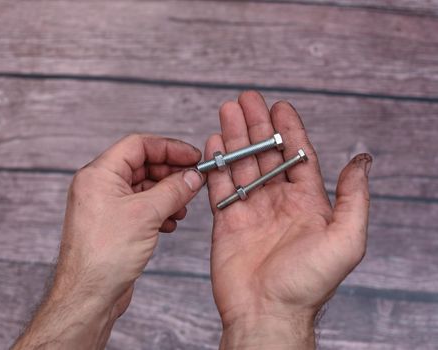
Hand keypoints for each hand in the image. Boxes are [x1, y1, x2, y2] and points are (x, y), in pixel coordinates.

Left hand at [13, 134, 203, 349]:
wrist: (88, 296)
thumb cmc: (104, 256)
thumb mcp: (146, 214)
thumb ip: (173, 190)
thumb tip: (192, 177)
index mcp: (99, 174)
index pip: (138, 145)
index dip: (169, 148)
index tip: (192, 157)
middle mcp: (99, 186)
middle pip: (141, 165)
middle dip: (170, 173)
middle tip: (193, 181)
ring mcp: (105, 206)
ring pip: (143, 188)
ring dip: (166, 194)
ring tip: (183, 207)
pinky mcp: (113, 224)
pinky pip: (140, 207)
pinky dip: (158, 211)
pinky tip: (170, 223)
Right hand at [206, 92, 370, 348]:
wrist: (266, 312)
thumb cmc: (306, 284)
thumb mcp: (345, 240)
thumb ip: (354, 198)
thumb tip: (361, 160)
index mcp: (308, 204)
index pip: (298, 156)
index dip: (289, 129)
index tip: (280, 106)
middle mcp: (279, 203)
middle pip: (266, 155)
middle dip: (256, 125)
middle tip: (246, 99)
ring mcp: (251, 211)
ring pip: (241, 165)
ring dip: (234, 138)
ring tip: (227, 111)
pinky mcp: (227, 222)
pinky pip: (221, 187)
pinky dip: (216, 165)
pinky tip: (212, 143)